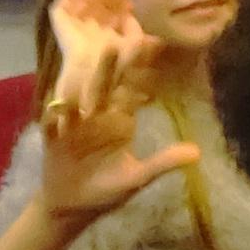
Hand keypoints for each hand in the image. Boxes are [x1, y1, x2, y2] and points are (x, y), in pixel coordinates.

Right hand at [32, 0, 199, 221]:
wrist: (72, 207)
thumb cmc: (106, 190)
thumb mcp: (137, 177)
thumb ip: (163, 162)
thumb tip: (198, 152)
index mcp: (119, 119)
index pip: (131, 90)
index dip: (139, 70)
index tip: (150, 46)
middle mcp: (96, 115)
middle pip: (103, 88)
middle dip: (108, 67)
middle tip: (115, 42)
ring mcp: (73, 125)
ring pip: (76, 101)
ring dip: (80, 86)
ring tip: (81, 72)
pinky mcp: (53, 139)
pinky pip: (52, 126)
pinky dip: (53, 119)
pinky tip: (55, 110)